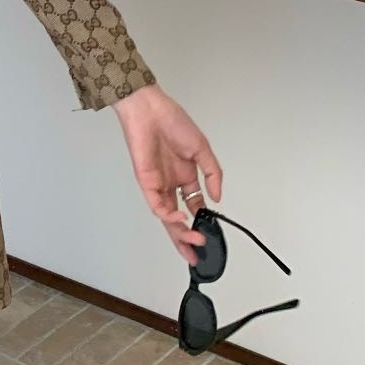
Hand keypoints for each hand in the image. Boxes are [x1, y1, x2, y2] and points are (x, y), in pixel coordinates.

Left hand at [112, 83, 222, 264]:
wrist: (150, 110)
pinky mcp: (146, 182)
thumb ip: (213, 174)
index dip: (202, 221)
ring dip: (180, 231)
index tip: (210, 233)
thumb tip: (217, 197)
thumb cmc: (173, 121)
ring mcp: (158, 183)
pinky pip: (156, 204)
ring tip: (192, 241)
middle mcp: (171, 182)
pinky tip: (179, 219)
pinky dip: (168, 215)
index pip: (194, 206)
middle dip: (186, 238)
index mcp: (185, 175)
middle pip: (178, 218)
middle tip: (196, 254)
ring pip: (167, 216)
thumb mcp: (202, 149)